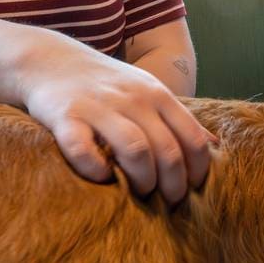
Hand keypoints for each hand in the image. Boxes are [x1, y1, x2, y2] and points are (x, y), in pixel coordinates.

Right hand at [19, 44, 213, 203]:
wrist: (49, 59)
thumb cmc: (106, 84)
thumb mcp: (148, 91)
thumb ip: (178, 118)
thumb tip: (214, 145)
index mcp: (158, 95)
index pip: (193, 138)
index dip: (197, 171)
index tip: (191, 190)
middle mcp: (134, 99)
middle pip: (168, 151)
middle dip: (173, 186)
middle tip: (167, 203)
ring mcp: (100, 106)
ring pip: (136, 151)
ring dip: (142, 181)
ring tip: (139, 193)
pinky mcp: (65, 116)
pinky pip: (84, 150)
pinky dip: (95, 170)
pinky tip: (100, 177)